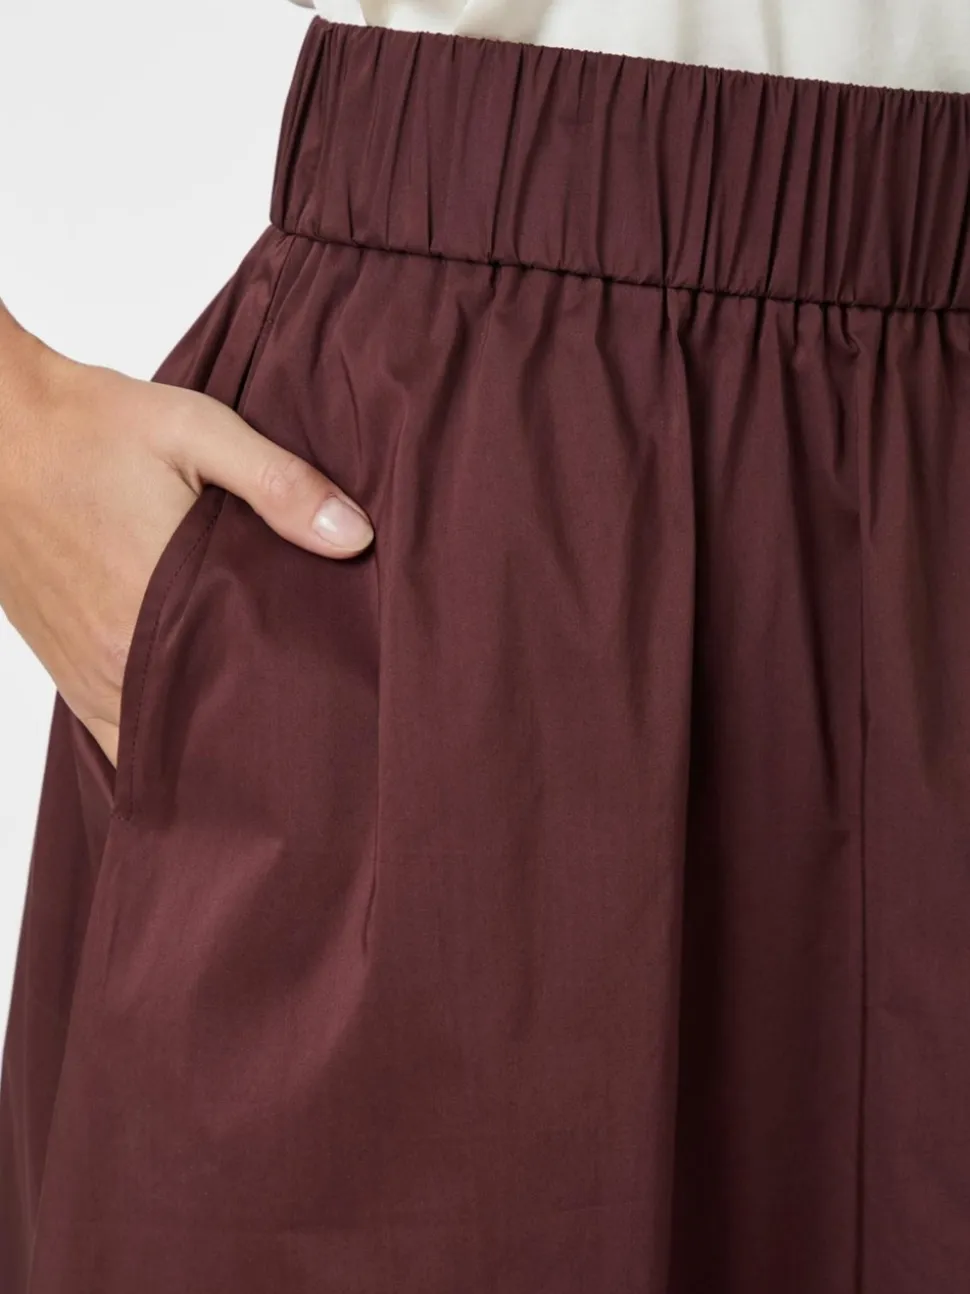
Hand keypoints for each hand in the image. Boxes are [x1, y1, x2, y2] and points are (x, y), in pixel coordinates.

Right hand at [0, 322, 373, 768]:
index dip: (272, 726)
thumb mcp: (198, 432)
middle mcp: (110, 653)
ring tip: (249, 726)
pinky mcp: (57, 657)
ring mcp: (78, 663)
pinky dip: (147, 727)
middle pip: (188, 734)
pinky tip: (187, 712)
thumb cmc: (90, 424)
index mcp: (154, 606)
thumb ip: (280, 485)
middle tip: (296, 733)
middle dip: (240, 740)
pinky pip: (106, 722)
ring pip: (145, 738)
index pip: (225, 705)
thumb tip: (354, 536)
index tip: (318, 727)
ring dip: (193, 737)